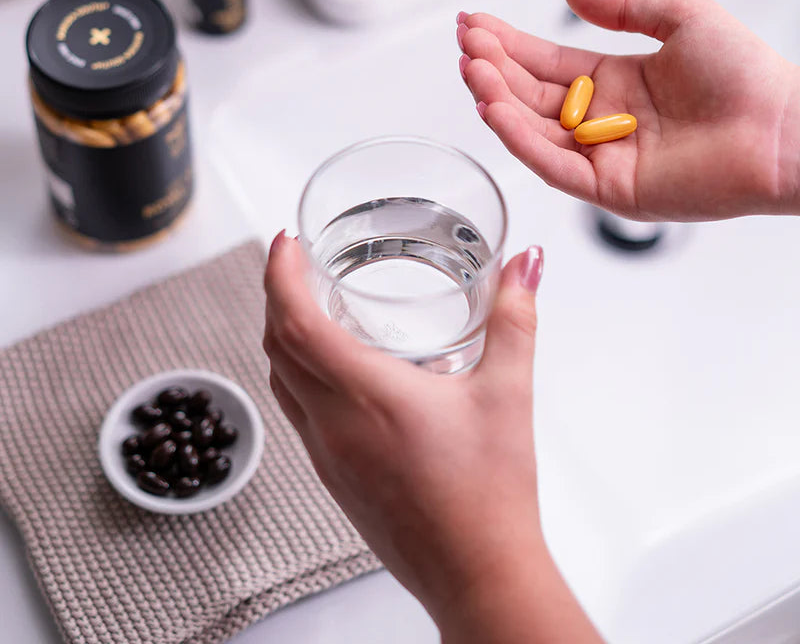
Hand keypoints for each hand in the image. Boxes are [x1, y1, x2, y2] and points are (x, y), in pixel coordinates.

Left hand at [263, 233, 602, 642]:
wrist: (476, 573)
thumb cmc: (490, 493)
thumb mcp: (509, 392)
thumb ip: (514, 319)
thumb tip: (524, 266)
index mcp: (367, 396)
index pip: (295, 323)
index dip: (280, 275)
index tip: (284, 243)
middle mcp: (333, 425)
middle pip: (277, 347)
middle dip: (276, 295)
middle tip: (295, 264)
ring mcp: (326, 454)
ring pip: (280, 381)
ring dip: (281, 336)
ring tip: (306, 306)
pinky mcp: (333, 476)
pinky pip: (295, 412)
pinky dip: (295, 375)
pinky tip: (332, 371)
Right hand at [458, 0, 799, 220]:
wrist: (782, 129)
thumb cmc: (746, 76)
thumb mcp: (680, 16)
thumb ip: (621, 4)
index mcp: (614, 82)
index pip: (547, 63)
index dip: (509, 44)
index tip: (476, 26)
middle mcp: (600, 121)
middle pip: (532, 96)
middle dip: (495, 69)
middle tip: (465, 45)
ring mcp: (600, 157)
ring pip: (534, 131)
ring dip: (499, 101)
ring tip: (473, 71)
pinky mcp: (607, 189)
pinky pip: (554, 164)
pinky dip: (521, 139)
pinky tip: (496, 110)